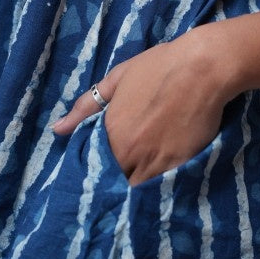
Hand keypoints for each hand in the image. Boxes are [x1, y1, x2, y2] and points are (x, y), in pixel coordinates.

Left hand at [52, 30, 228, 185]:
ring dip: (135, 190)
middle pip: (115, 183)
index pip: (94, 167)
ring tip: (136, 192)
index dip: (97, 173)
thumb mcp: (117, 78)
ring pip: (137, 190)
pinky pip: (163, 188)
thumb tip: (57, 130)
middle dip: (115, 185)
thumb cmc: (159, 67)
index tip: (97, 177)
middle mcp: (128, 152)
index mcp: (110, 132)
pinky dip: (159, 191)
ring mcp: (154, 162)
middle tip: (118, 185)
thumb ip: (86, 106)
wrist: (202, 68)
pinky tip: (159, 189)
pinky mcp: (179, 166)